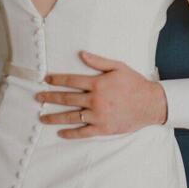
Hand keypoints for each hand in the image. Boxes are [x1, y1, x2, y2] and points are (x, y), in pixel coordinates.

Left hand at [36, 52, 166, 138]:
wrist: (151, 104)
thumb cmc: (135, 83)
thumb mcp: (118, 67)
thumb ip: (98, 62)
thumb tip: (82, 54)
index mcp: (97, 84)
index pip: (71, 81)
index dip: (57, 79)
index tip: (46, 79)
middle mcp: (95, 100)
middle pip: (67, 99)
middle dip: (50, 97)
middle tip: (38, 98)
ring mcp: (98, 116)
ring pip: (71, 117)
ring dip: (55, 117)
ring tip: (42, 117)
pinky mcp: (103, 128)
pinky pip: (83, 132)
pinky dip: (70, 133)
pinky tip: (60, 133)